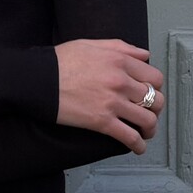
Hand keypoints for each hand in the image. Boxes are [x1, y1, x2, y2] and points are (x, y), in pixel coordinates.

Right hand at [55, 39, 164, 153]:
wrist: (36, 79)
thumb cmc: (58, 61)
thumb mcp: (90, 44)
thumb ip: (121, 47)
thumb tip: (143, 55)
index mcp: (119, 60)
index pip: (155, 77)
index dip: (155, 87)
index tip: (150, 92)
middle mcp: (121, 81)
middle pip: (156, 99)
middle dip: (155, 108)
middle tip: (148, 112)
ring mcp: (113, 102)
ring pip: (148, 120)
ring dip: (150, 128)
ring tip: (145, 131)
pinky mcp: (102, 122)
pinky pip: (130, 137)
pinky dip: (138, 145)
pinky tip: (136, 147)